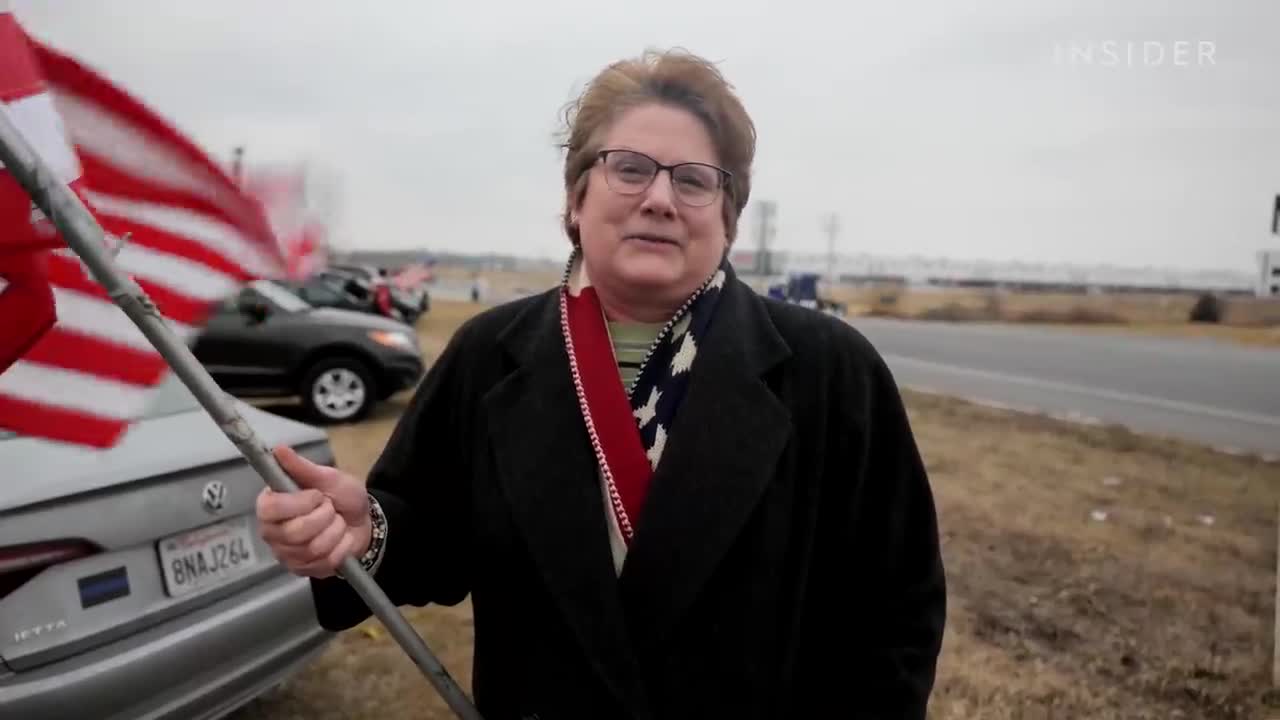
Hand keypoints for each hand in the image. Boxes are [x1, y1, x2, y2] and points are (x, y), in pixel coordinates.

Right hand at [256, 445, 372, 577]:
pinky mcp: (301, 570)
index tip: (316, 495)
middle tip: (330, 508)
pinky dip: (342, 547)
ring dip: (335, 531)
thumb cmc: (341, 497)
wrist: (363, 522)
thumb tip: (278, 449)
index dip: (298, 503)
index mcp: (271, 504)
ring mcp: (285, 553)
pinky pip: (324, 561)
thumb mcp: (327, 477)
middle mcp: (272, 531)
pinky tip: (340, 539)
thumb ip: (302, 467)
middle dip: (324, 517)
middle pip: (294, 532)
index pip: (270, 508)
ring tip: (337, 522)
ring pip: (312, 548)